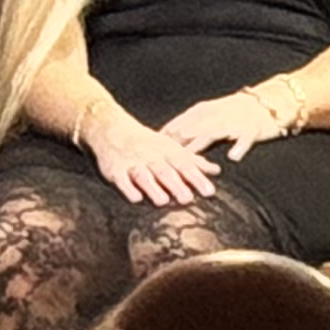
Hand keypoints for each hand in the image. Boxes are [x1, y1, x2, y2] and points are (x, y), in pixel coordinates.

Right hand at [85, 100, 222, 205]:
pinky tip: (136, 198)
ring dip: (153, 188)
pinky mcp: (115, 170)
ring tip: (163, 201)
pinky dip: (128, 188)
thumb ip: (194, 162)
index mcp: (167, 152)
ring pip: (143, 176)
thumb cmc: (148, 143)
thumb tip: (217, 171)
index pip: (185, 165)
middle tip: (188, 199)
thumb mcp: (171, 148)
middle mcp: (151, 157)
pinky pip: (121, 179)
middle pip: (164, 171)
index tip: (209, 192)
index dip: (197, 178)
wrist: (112, 128)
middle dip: (176, 185)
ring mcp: (132, 163)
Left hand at [164, 81, 303, 158]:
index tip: (149, 151)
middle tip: (161, 161)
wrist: (271, 101)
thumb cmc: (239, 111)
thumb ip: (193, 124)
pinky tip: (233, 157)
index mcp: (204, 111)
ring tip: (190, 159)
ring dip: (200, 146)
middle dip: (175, 145)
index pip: (179, 124)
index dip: (164, 137)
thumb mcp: (212, 113)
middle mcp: (216, 115)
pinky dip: (238, 147)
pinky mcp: (252, 130)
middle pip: (191, 130)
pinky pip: (245, 139)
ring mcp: (234, 122)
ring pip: (213, 134)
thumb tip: (168, 136)